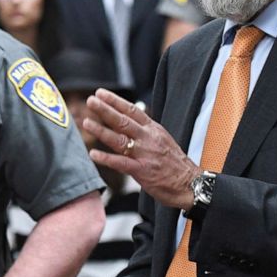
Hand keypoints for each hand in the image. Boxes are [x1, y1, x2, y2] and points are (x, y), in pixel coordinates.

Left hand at [83, 88, 199, 210]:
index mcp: (153, 130)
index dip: (116, 101)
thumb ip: (145, 129)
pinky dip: (106, 158)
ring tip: (86, 122)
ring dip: (101, 130)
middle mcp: (148, 139)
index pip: (132, 110)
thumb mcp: (162, 139)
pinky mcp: (142, 171)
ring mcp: (144, 154)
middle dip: (106, 110)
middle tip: (91, 101)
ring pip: (119, 139)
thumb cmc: (174, 162)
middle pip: (124, 121)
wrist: (190, 183)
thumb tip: (128, 118)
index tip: (101, 93)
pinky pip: (121, 163)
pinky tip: (93, 154)